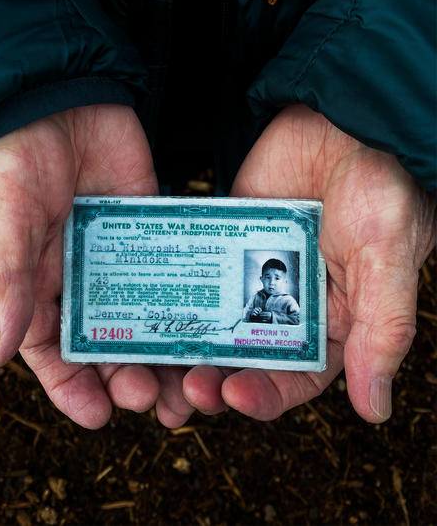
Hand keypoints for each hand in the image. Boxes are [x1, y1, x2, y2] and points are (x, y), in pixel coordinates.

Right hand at [0, 104, 196, 427]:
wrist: (53, 92)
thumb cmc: (9, 156)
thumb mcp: (0, 221)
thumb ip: (1, 283)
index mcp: (32, 285)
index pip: (51, 352)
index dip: (71, 388)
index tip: (100, 416)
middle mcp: (76, 280)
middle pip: (106, 346)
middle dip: (130, 379)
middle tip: (158, 400)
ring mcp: (116, 256)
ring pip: (146, 319)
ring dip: (166, 354)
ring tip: (193, 383)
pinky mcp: (149, 227)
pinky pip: (174, 272)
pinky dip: (193, 301)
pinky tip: (215, 325)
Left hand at [184, 105, 435, 421]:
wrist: (342, 119)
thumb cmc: (380, 187)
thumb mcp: (384, 258)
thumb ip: (381, 329)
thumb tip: (376, 410)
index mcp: (333, 323)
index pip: (295, 376)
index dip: (265, 394)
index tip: (234, 397)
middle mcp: (289, 308)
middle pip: (244, 362)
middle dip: (213, 382)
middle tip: (185, 391)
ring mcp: (252, 278)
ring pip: (212, 329)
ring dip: (185, 354)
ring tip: (157, 369)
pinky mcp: (223, 247)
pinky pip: (193, 281)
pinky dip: (170, 302)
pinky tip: (143, 317)